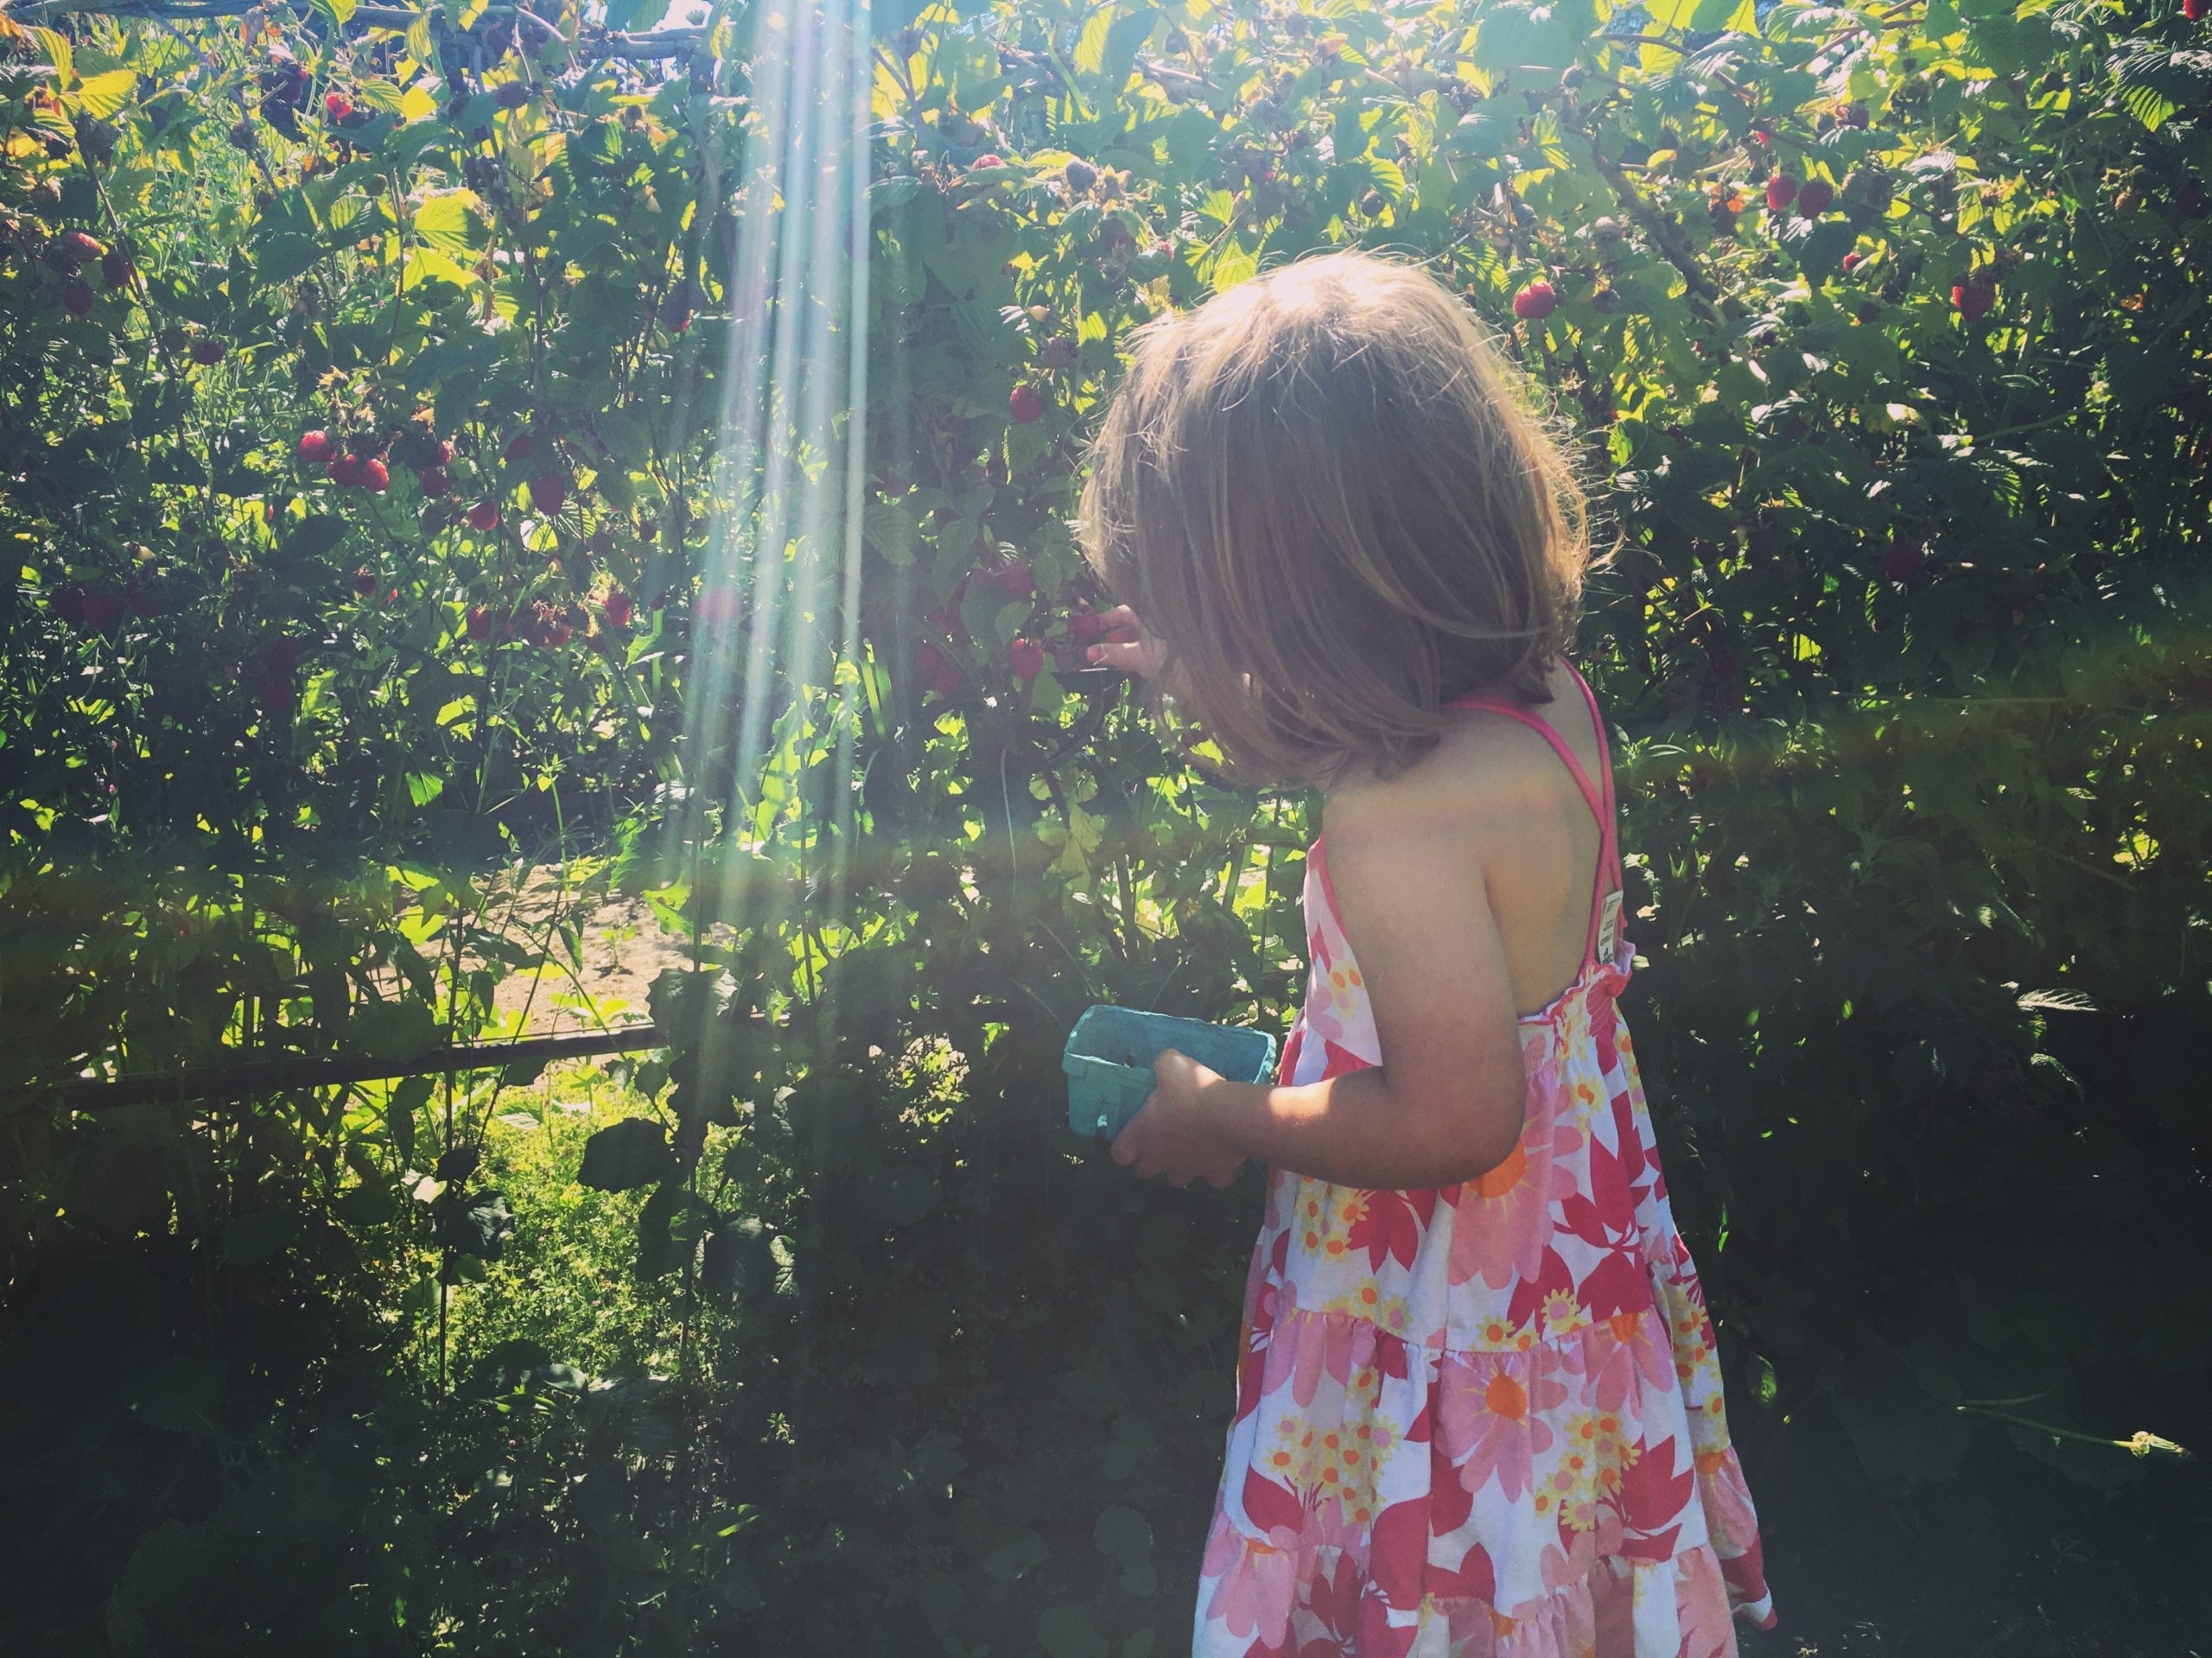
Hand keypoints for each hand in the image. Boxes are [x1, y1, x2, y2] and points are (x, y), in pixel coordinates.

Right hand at [1085, 605, 1168, 679]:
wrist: (1201, 683)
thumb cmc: (1170, 660)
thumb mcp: (1137, 655)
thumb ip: (1112, 653)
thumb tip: (1088, 652)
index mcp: (1150, 618)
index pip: (1122, 612)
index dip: (1104, 620)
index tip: (1087, 630)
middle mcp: (1156, 628)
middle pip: (1127, 629)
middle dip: (1110, 640)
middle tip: (1092, 651)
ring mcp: (1161, 644)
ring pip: (1134, 644)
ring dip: (1119, 653)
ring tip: (1106, 664)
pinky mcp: (1165, 661)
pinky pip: (1143, 657)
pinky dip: (1132, 663)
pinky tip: (1126, 674)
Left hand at [1111, 1048, 1245, 1188]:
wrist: (1231, 1115)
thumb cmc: (1193, 1091)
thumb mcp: (1171, 1064)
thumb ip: (1162, 1065)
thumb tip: (1163, 1063)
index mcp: (1143, 1135)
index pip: (1120, 1153)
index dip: (1125, 1146)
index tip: (1136, 1134)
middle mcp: (1162, 1158)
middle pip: (1145, 1171)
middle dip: (1152, 1159)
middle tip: (1164, 1139)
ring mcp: (1189, 1169)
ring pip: (1177, 1179)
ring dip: (1182, 1167)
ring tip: (1193, 1148)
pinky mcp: (1216, 1174)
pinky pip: (1215, 1179)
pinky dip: (1218, 1171)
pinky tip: (1223, 1156)